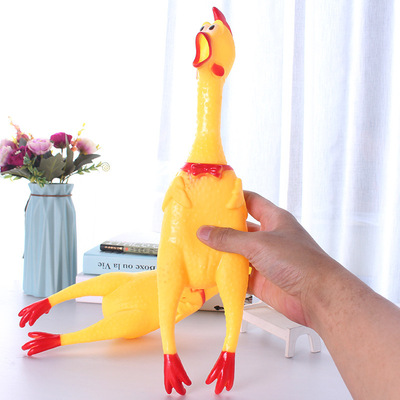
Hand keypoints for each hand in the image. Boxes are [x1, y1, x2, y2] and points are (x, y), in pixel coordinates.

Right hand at [197, 191, 336, 326]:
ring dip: (223, 252)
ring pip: (238, 252)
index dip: (234, 198)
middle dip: (223, 228)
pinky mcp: (262, 280)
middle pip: (241, 228)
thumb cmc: (300, 262)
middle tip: (201, 225)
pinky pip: (240, 275)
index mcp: (274, 219)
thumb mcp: (259, 244)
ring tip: (201, 248)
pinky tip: (212, 272)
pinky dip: (227, 274)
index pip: (251, 201)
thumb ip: (230, 238)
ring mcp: (266, 259)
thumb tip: (206, 232)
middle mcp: (270, 238)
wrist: (318, 296)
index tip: (215, 197)